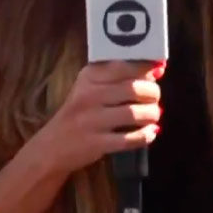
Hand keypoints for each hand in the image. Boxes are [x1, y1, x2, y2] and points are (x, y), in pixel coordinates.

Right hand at [37, 60, 163, 174]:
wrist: (53, 146)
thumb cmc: (79, 111)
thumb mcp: (91, 87)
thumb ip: (120, 77)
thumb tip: (157, 69)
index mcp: (89, 77)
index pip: (122, 66)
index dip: (146, 67)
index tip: (159, 68)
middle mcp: (89, 95)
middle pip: (133, 89)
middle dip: (152, 93)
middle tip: (155, 98)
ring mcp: (92, 120)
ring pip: (134, 114)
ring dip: (152, 114)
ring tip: (154, 115)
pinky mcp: (96, 143)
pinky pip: (129, 139)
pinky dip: (145, 136)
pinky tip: (150, 132)